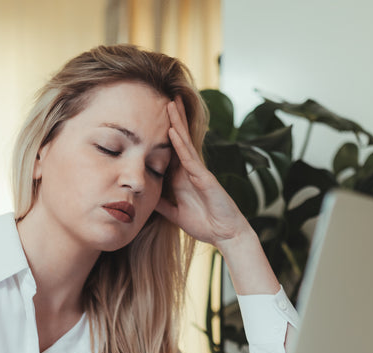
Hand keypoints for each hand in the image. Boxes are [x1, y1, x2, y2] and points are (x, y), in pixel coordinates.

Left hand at [154, 97, 251, 248]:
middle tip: (166, 97)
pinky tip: (172, 131)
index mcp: (183, 178)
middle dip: (173, 119)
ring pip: (184, 142)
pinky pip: (189, 159)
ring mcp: (198, 172)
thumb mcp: (176, 214)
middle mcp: (191, 171)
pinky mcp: (204, 179)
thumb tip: (146, 199)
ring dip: (176, 122)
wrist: (226, 235)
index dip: (165, 132)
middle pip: (179, 139)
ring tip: (169, 103)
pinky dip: (180, 145)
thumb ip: (163, 205)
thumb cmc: (206, 224)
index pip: (172, 150)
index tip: (155, 116)